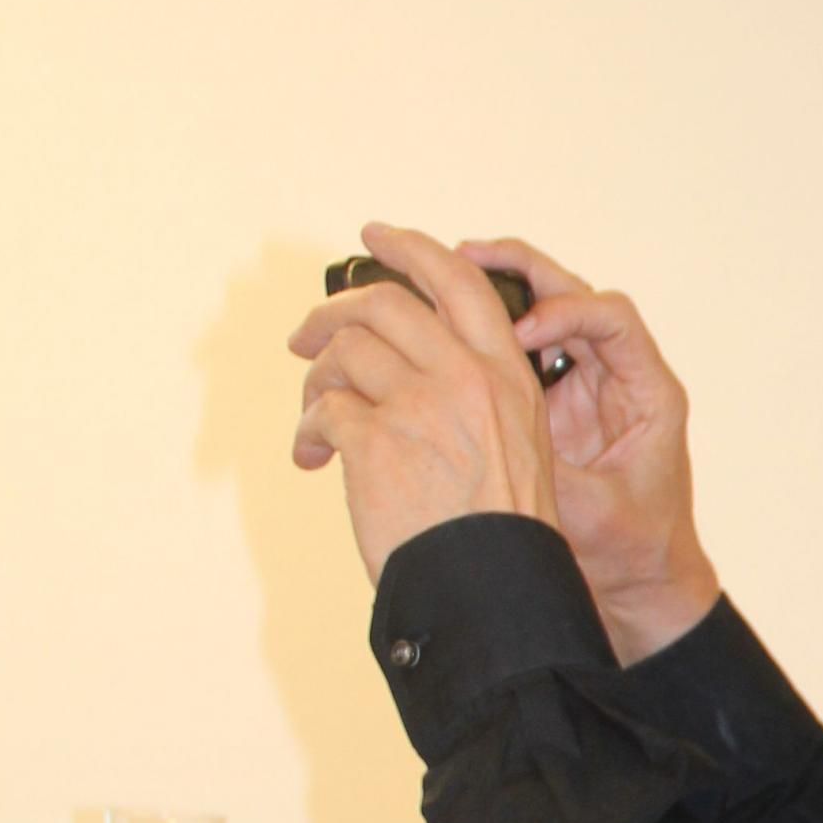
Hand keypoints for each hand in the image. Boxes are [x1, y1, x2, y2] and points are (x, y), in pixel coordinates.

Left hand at [289, 225, 566, 585]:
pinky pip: (322, 410)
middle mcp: (465, 377)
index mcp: (505, 374)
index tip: (376, 236)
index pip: (458, 281)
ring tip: (315, 419)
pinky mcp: (374, 440)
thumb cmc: (499, 531)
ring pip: (344, 352)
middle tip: (305, 336)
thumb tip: (401, 360)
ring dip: (316, 381)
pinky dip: (308, 433)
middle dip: (331, 312)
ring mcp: (418, 405)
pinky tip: (316, 460)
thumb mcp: (516, 443)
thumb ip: (474, 392)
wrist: (487, 586)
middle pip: (384, 303)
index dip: (411, 248)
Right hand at [451, 236, 719, 660]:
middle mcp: (616, 374)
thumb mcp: (593, 514)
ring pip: (539, 308)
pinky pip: (516, 343)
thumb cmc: (633, 549)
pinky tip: (434, 321)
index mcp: (646, 391)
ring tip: (439, 268)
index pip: (611, 320)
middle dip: (518, 269)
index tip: (522, 336)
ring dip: (493, 286)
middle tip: (462, 255)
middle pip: (570, 293)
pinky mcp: (552, 397)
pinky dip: (480, 325)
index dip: (566, 314)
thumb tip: (498, 430)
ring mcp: (582, 380)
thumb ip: (552, 472)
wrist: (638, 580)